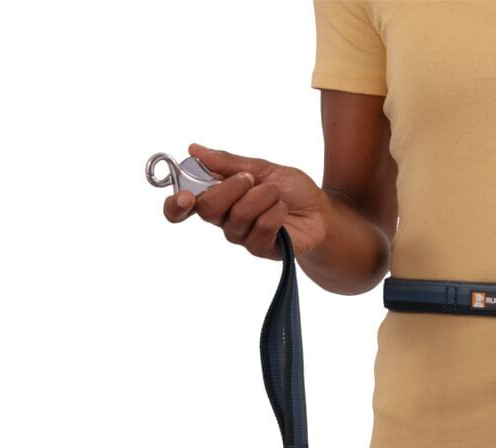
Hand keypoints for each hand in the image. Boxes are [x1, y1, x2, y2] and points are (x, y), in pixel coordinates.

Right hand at [161, 143, 329, 258]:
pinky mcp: (261, 249)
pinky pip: (261, 228)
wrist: (320, 210)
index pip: (182, 208)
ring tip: (276, 194)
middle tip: (251, 179)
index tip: (184, 196)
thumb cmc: (289, 189)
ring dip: (262, 197)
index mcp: (217, 196)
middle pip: (208, 209)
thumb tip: (195, 150)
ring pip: (238, 216)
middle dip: (231, 187)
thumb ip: (228, 163)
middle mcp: (223, 219)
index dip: (176, 205)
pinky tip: (283, 212)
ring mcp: (241, 236)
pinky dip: (276, 212)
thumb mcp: (261, 167)